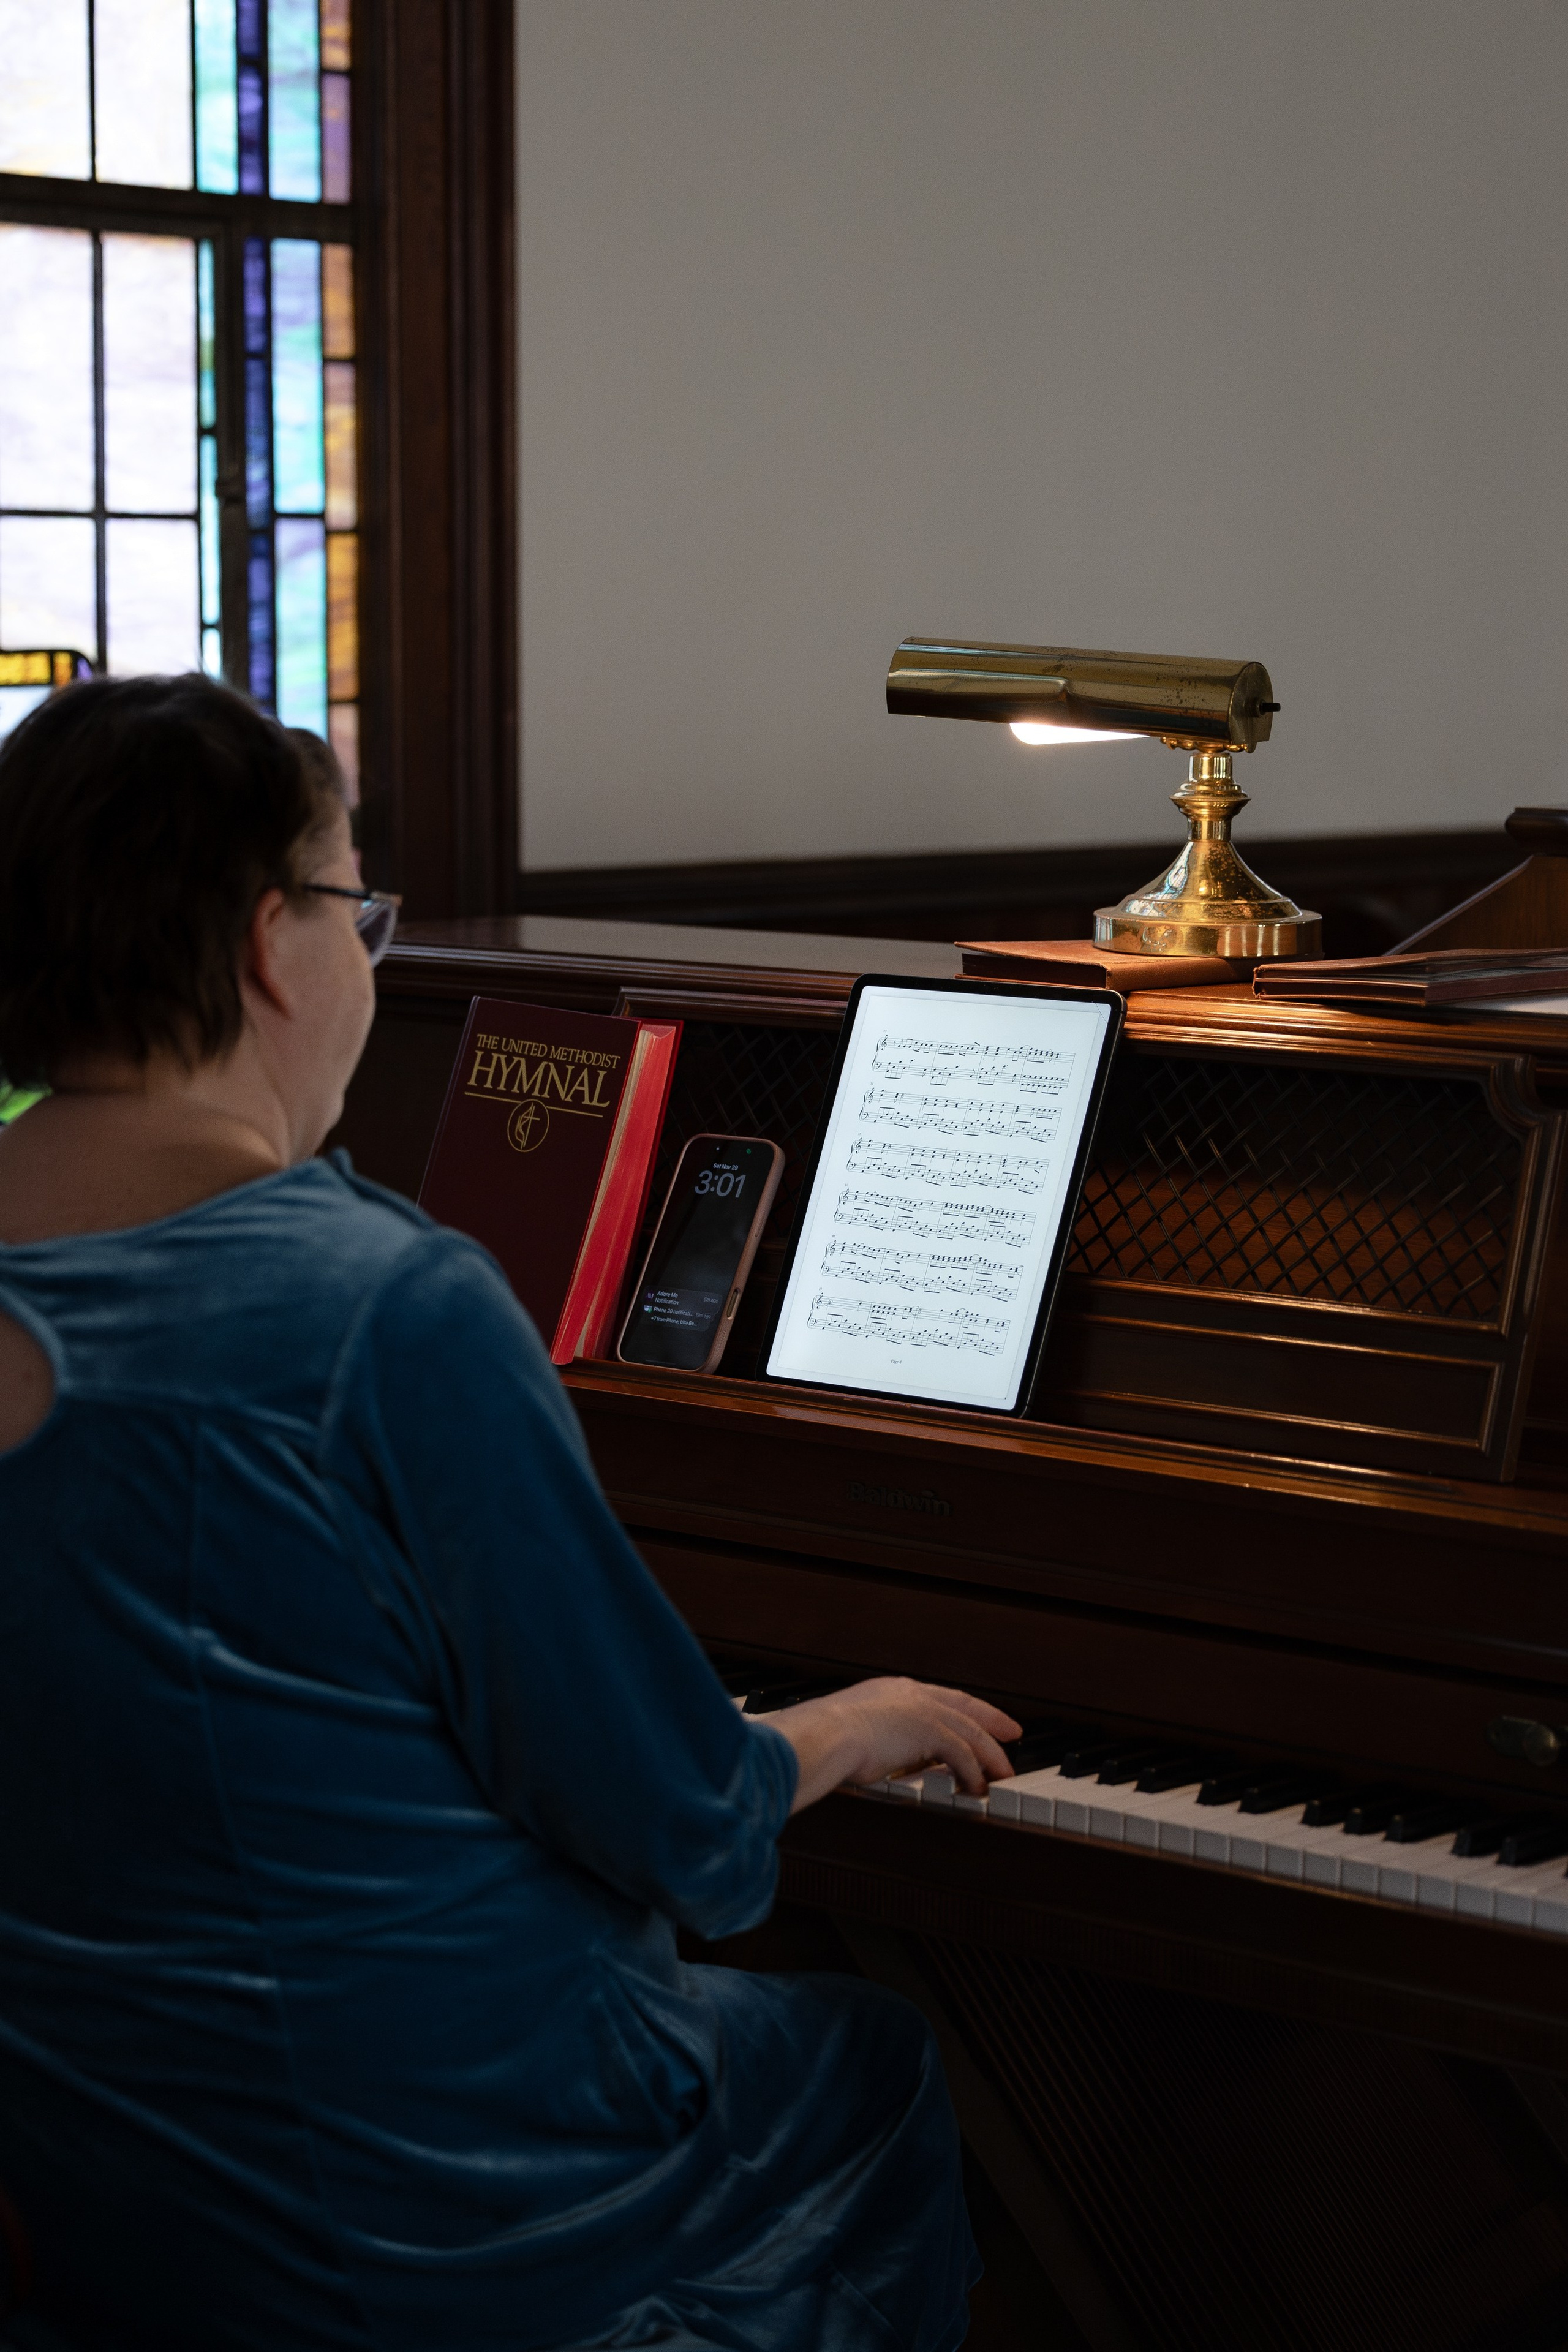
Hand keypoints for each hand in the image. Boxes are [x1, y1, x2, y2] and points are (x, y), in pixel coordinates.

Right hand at [758, 1677, 1022, 1814]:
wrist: (825, 1735)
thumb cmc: (827, 1740)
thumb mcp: (859, 1738)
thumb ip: (881, 1744)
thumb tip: (891, 1762)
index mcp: (893, 1690)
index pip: (938, 1697)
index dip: (961, 1709)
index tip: (977, 1718)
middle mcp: (911, 1693)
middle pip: (964, 1706)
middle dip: (991, 1720)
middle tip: (1012, 1733)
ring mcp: (922, 1709)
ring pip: (969, 1731)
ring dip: (989, 1755)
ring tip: (1002, 1774)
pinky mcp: (929, 1729)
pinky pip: (962, 1753)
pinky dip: (973, 1772)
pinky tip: (977, 1788)